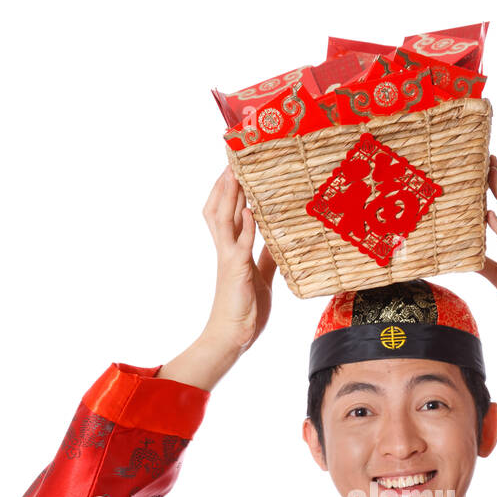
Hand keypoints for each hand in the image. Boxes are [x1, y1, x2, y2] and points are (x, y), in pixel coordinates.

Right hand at [203, 165, 275, 353]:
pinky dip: (246, 226)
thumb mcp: (262, 278)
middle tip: (232, 159)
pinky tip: (251, 211)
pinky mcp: (237, 271)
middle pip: (219, 208)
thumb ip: (267, 257)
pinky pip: (240, 244)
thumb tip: (276, 240)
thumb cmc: (246, 310)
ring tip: (235, 173)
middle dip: (225, 184)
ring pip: (223, 219)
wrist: (233, 337)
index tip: (234, 168)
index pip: (227, 213)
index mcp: (232, 250)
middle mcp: (227, 250)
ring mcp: (229, 259)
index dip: (228, 190)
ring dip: (229, 195)